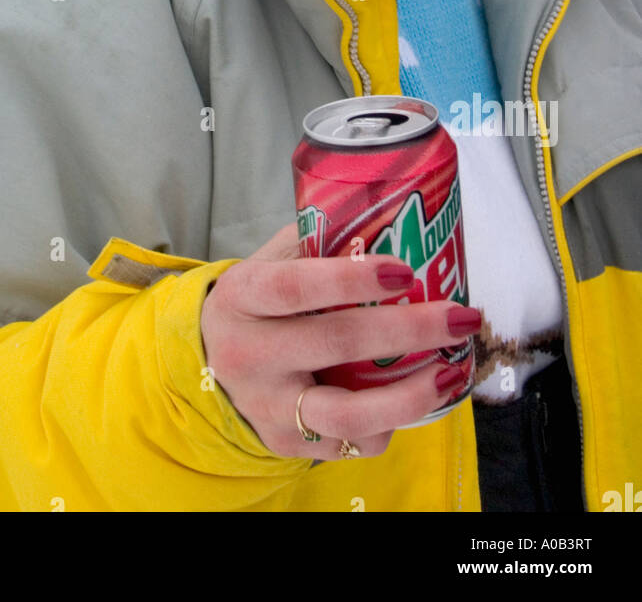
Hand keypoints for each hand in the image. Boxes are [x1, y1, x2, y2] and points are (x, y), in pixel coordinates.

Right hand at [200, 221, 478, 460]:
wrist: (206, 361)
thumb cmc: (258, 302)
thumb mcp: (270, 262)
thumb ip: (319, 244)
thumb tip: (393, 223)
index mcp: (243, 295)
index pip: (296, 286)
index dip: (351, 279)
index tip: (404, 270)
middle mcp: (248, 354)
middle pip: (335, 344)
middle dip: (408, 331)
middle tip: (460, 317)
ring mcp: (266, 406)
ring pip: (347, 414)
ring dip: (411, 395)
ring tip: (451, 373)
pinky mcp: (284, 443)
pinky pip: (350, 443)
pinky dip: (390, 423)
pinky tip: (414, 398)